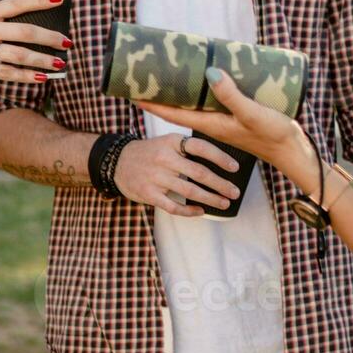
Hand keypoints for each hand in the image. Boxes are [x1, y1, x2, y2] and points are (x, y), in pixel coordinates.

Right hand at [0, 0, 70, 88]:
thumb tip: (27, 22)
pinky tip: (41, 78)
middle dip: (50, 37)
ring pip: (19, 54)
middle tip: (68, 41)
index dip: (39, 0)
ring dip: (43, 60)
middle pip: (25, 31)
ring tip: (60, 63)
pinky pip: (6, 73)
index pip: (17, 2)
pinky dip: (26, 76)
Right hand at [113, 133, 243, 217]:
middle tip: (235, 192)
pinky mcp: (149, 194)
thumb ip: (188, 149)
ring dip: (210, 199)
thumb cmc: (150, 152)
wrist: (117, 162)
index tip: (235, 167)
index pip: (201, 147)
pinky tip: (200, 211)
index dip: (220, 158)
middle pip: (199, 173)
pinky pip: (173, 206)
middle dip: (220, 184)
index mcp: (172, 142)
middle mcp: (164, 158)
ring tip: (224, 203)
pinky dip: (189, 211)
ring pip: (189, 191)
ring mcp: (156, 177)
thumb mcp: (167, 142)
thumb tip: (219, 160)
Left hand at [138, 69, 309, 172]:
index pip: (173, 113)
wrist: (292, 151)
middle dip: (163, 94)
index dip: (153, 103)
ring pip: (195, 105)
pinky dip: (203, 92)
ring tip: (170, 74)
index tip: (133, 91)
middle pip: (180, 108)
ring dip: (181, 92)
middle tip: (148, 75)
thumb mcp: (251, 113)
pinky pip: (212, 103)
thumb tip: (210, 74)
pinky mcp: (236, 117)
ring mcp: (224, 121)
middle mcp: (213, 123)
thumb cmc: (272, 135)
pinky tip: (207, 80)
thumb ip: (232, 95)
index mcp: (211, 124)